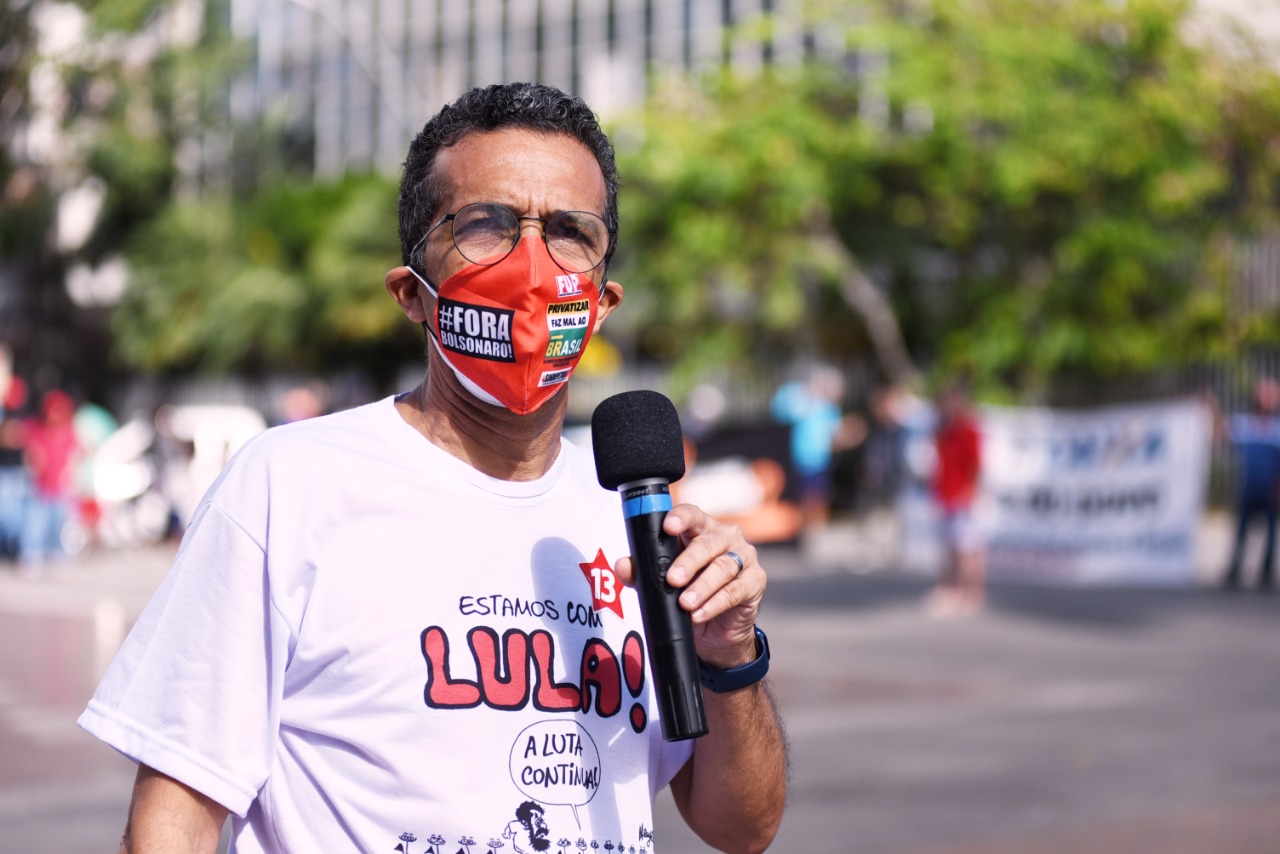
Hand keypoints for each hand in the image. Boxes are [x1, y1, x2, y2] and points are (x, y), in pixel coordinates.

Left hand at [613, 503, 763, 668]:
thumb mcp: (662, 585)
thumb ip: (642, 573)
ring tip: (685, 603)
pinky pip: (734, 591)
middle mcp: (726, 538)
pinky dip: (715, 603)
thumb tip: (623, 565)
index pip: (692, 515)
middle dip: (689, 561)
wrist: (716, 632)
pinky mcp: (755, 582)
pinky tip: (699, 614)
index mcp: (701, 529)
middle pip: (708, 543)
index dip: (681, 518)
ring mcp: (744, 558)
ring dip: (702, 586)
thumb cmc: (689, 595)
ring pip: (723, 567)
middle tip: (673, 579)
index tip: (668, 527)